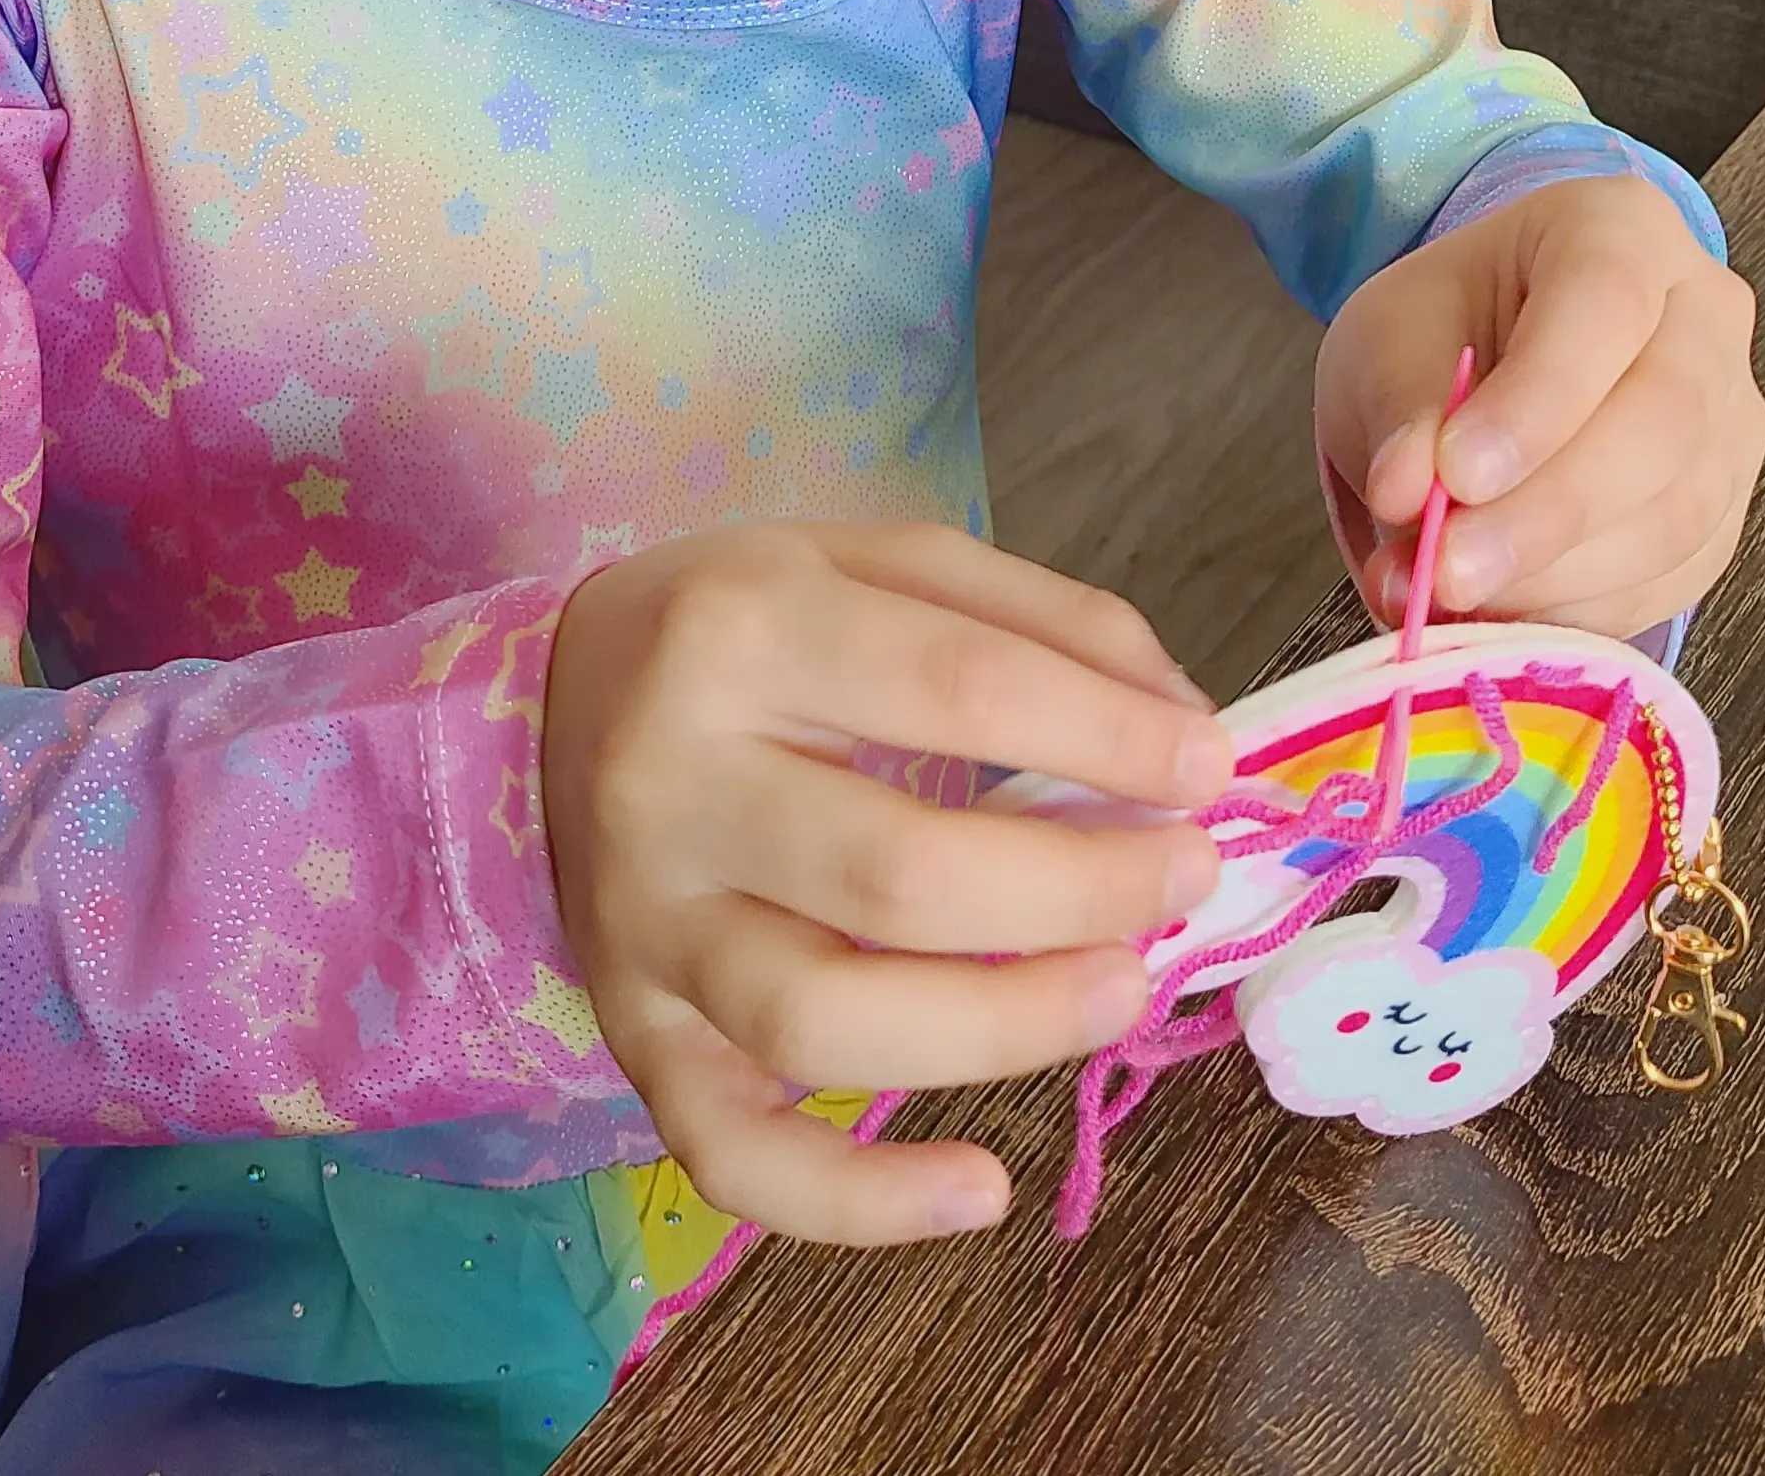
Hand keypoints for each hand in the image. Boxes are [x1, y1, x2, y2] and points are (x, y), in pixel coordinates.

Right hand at [540, 521, 1230, 1248]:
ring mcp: (648, 929)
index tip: (1212, 767)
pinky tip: (978, 1189)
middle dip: (1079, 888)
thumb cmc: (751, 628)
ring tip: (1118, 991)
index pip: (957, 691)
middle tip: (1184, 879)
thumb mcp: (880, 562)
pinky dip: (859, 1202)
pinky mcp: (636, 1040)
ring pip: (822, 1024)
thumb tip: (1184, 727)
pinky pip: (734, 1158)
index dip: (1109, 739)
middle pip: (898, 872)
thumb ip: (1040, 623)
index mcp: (746, 627)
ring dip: (1001, 1028)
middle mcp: (679, 783)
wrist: (551, 704)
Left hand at [1313, 176, 1764, 640]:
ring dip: (1552, 576)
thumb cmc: (1451, 325)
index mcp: (1624, 230)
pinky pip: (1666, 581)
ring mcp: (1731, 422)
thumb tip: (1406, 492)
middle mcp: (1706, 318)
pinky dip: (1573, 611)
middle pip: (1663, 420)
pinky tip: (1496, 614)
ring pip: (1675, 516)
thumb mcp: (1393, 333)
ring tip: (1442, 595)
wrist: (1489, 356)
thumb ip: (1402, 402)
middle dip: (1547, 512)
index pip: (1608, 303)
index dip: (1540, 399)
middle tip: (1446, 569)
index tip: (1456, 475)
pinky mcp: (1722, 518)